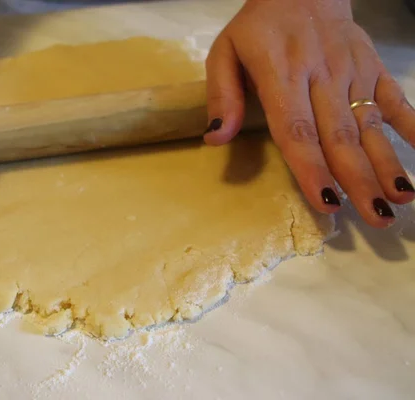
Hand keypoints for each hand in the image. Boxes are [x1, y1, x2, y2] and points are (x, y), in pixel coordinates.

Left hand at [204, 0, 414, 227]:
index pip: (297, 130)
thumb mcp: (225, 52)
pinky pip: (395, 97)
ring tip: (400, 198)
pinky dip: (410, 124)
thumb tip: (216, 139)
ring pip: (369, 122)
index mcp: (281, 74)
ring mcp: (352, 70)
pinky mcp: (372, 66)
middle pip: (339, 135)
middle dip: (358, 179)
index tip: (326, 202)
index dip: (312, 168)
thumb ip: (222, 95)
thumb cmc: (258, 28)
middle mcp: (321, 75)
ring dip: (386, 162)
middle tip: (374, 217)